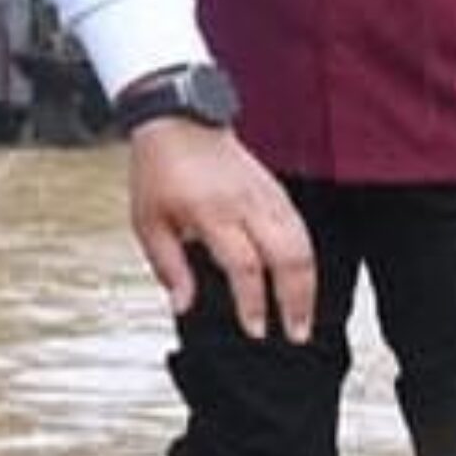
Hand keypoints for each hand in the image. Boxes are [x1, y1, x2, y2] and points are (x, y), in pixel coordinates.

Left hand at [126, 116, 318, 342]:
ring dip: (308, 285)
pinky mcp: (277, 191)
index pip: (244, 264)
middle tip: (297, 333)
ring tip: (304, 318)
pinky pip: (301, 230)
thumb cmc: (158, 172)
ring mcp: (266, 196)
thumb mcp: (147, 220)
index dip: (253, 301)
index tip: (255, 330)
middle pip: (287, 256)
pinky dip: (307, 260)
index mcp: (211, 212)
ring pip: (303, 244)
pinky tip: (304, 283)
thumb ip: (168, 266)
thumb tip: (183, 306)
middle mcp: (246, 203)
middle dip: (297, 300)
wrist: (178, 122)